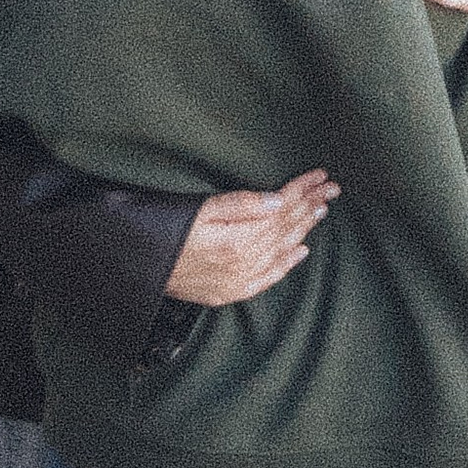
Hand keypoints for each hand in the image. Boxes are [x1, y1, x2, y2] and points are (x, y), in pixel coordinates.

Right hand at [166, 170, 335, 305]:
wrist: (136, 272)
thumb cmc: (160, 234)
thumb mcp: (196, 210)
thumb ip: (238, 205)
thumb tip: (277, 200)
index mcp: (237, 238)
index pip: (280, 208)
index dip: (302, 190)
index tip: (320, 176)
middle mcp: (243, 261)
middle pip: (285, 227)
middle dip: (310, 204)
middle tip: (332, 188)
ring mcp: (238, 279)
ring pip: (281, 249)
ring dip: (304, 228)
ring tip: (322, 209)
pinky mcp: (230, 291)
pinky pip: (267, 278)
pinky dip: (287, 264)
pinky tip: (301, 252)